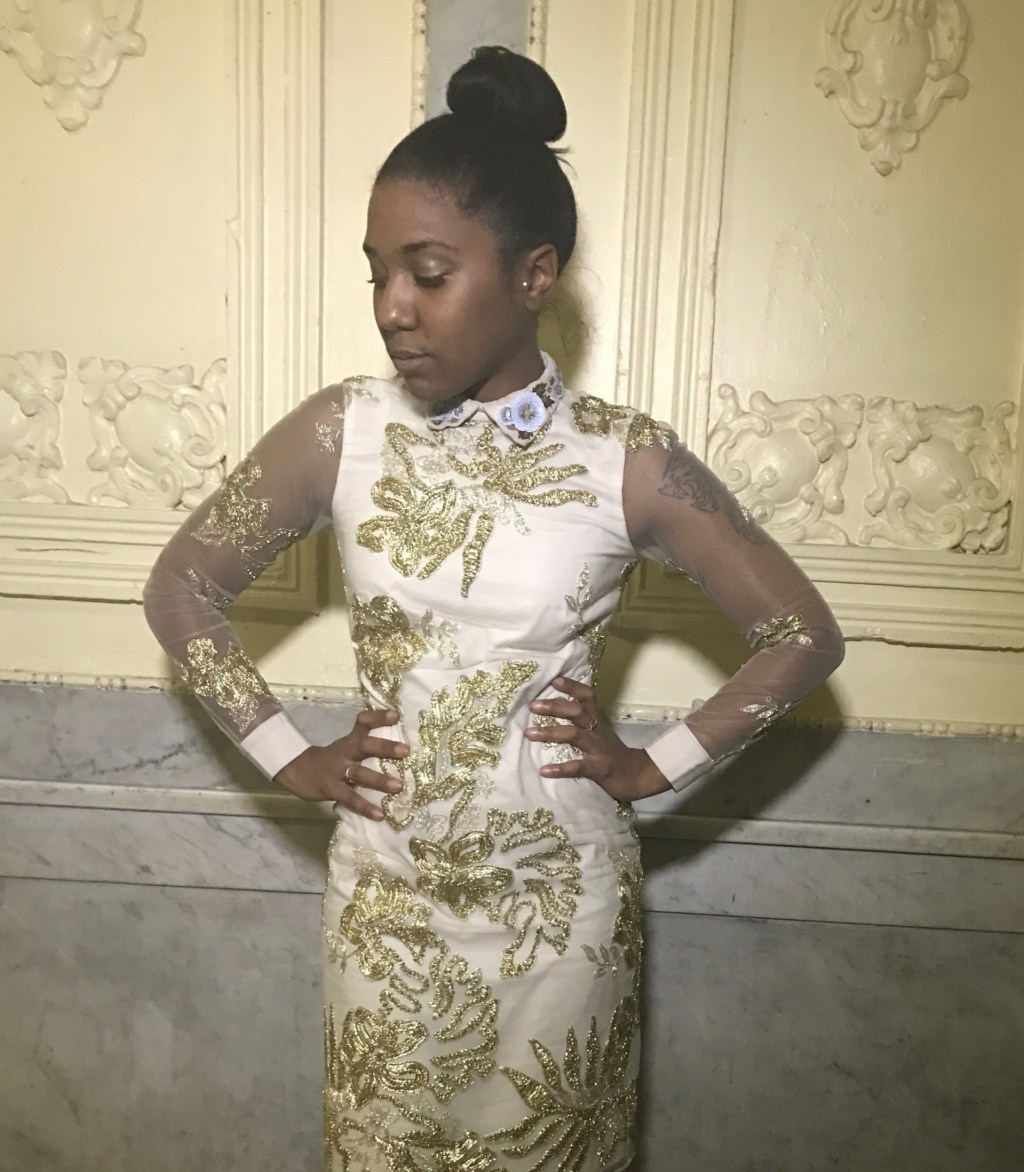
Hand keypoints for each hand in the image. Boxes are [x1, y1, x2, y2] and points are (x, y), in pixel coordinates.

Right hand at [274, 707, 407, 819]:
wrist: (297, 772)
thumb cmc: (331, 759)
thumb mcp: (346, 747)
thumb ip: (366, 745)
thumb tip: (400, 747)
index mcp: (350, 741)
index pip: (363, 723)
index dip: (378, 717)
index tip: (395, 714)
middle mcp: (345, 753)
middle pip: (364, 746)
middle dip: (385, 747)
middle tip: (406, 751)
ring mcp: (337, 771)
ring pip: (359, 773)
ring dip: (379, 780)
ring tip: (398, 786)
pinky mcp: (332, 789)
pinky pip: (350, 798)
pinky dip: (364, 807)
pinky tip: (379, 814)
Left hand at [526, 676, 669, 802]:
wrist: (638, 776)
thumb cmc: (612, 753)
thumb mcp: (599, 733)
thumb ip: (581, 722)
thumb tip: (553, 709)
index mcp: (597, 721)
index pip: (587, 697)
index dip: (572, 687)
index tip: (554, 680)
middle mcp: (597, 731)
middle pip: (578, 712)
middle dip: (555, 706)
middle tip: (532, 706)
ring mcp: (598, 749)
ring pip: (574, 735)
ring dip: (550, 733)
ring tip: (529, 733)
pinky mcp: (598, 769)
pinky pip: (578, 767)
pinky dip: (560, 768)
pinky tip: (544, 770)